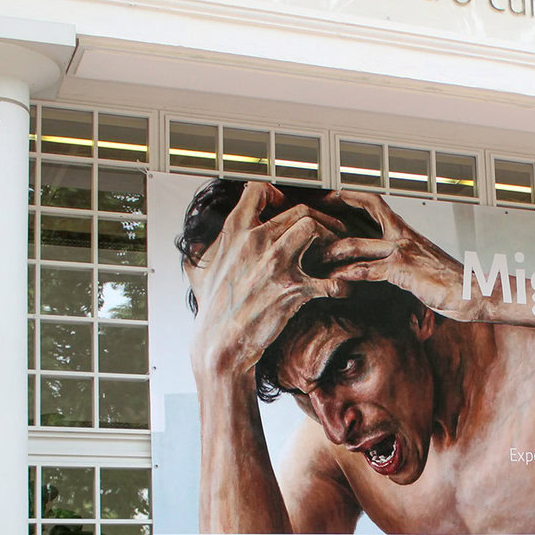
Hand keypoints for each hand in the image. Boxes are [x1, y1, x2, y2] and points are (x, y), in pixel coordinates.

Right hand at [186, 182, 351, 384]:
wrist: (219, 344)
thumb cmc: (212, 310)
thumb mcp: (199, 274)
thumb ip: (201, 253)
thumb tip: (194, 244)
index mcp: (235, 232)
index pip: (258, 191)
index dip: (276, 194)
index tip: (286, 206)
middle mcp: (256, 241)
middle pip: (299, 210)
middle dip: (321, 219)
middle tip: (330, 232)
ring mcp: (275, 263)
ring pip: (313, 228)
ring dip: (332, 239)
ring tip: (336, 254)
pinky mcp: (292, 289)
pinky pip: (329, 279)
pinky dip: (341, 285)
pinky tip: (340, 290)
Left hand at [314, 191, 476, 320]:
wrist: (473, 292)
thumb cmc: (452, 282)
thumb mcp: (424, 265)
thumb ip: (405, 260)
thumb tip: (390, 267)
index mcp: (407, 232)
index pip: (377, 203)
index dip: (353, 196)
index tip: (332, 196)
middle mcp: (403, 236)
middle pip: (367, 208)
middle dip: (337, 205)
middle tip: (313, 211)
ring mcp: (401, 251)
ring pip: (357, 243)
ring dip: (332, 249)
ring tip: (313, 255)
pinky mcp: (401, 271)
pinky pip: (366, 271)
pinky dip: (347, 275)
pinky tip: (333, 280)